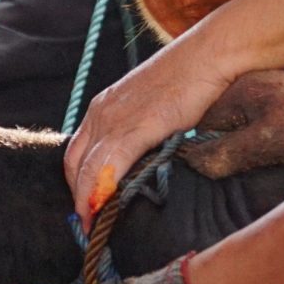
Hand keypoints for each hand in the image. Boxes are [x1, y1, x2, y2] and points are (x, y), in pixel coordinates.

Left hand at [64, 34, 235, 218]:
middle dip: (77, 197)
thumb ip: (140, 132)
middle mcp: (101, 113)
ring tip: (92, 228)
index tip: (84, 206)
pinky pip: (109, 166)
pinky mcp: (137, 128)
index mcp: (103, 107)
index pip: (76, 152)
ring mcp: (116, 119)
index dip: (76, 182)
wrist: (208, 56)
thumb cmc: (189, 79)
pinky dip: (101, 191)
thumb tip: (142, 163)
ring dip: (86, 202)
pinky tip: (102, 210)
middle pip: (74, 164)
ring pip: (86, 169)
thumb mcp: (153, 107)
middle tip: (86, 226)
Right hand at [180, 69, 283, 176]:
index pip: (198, 124)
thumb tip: (192, 161)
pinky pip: (253, 123)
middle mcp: (247, 86)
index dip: (197, 149)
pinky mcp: (282, 101)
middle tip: (234, 169)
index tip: (204, 170)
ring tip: (257, 163)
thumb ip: (223, 153)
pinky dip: (255, 139)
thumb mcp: (265, 145)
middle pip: (215, 124)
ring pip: (235, 125)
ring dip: (238, 146)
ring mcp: (265, 91)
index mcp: (236, 91)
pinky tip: (272, 152)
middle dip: (218, 148)